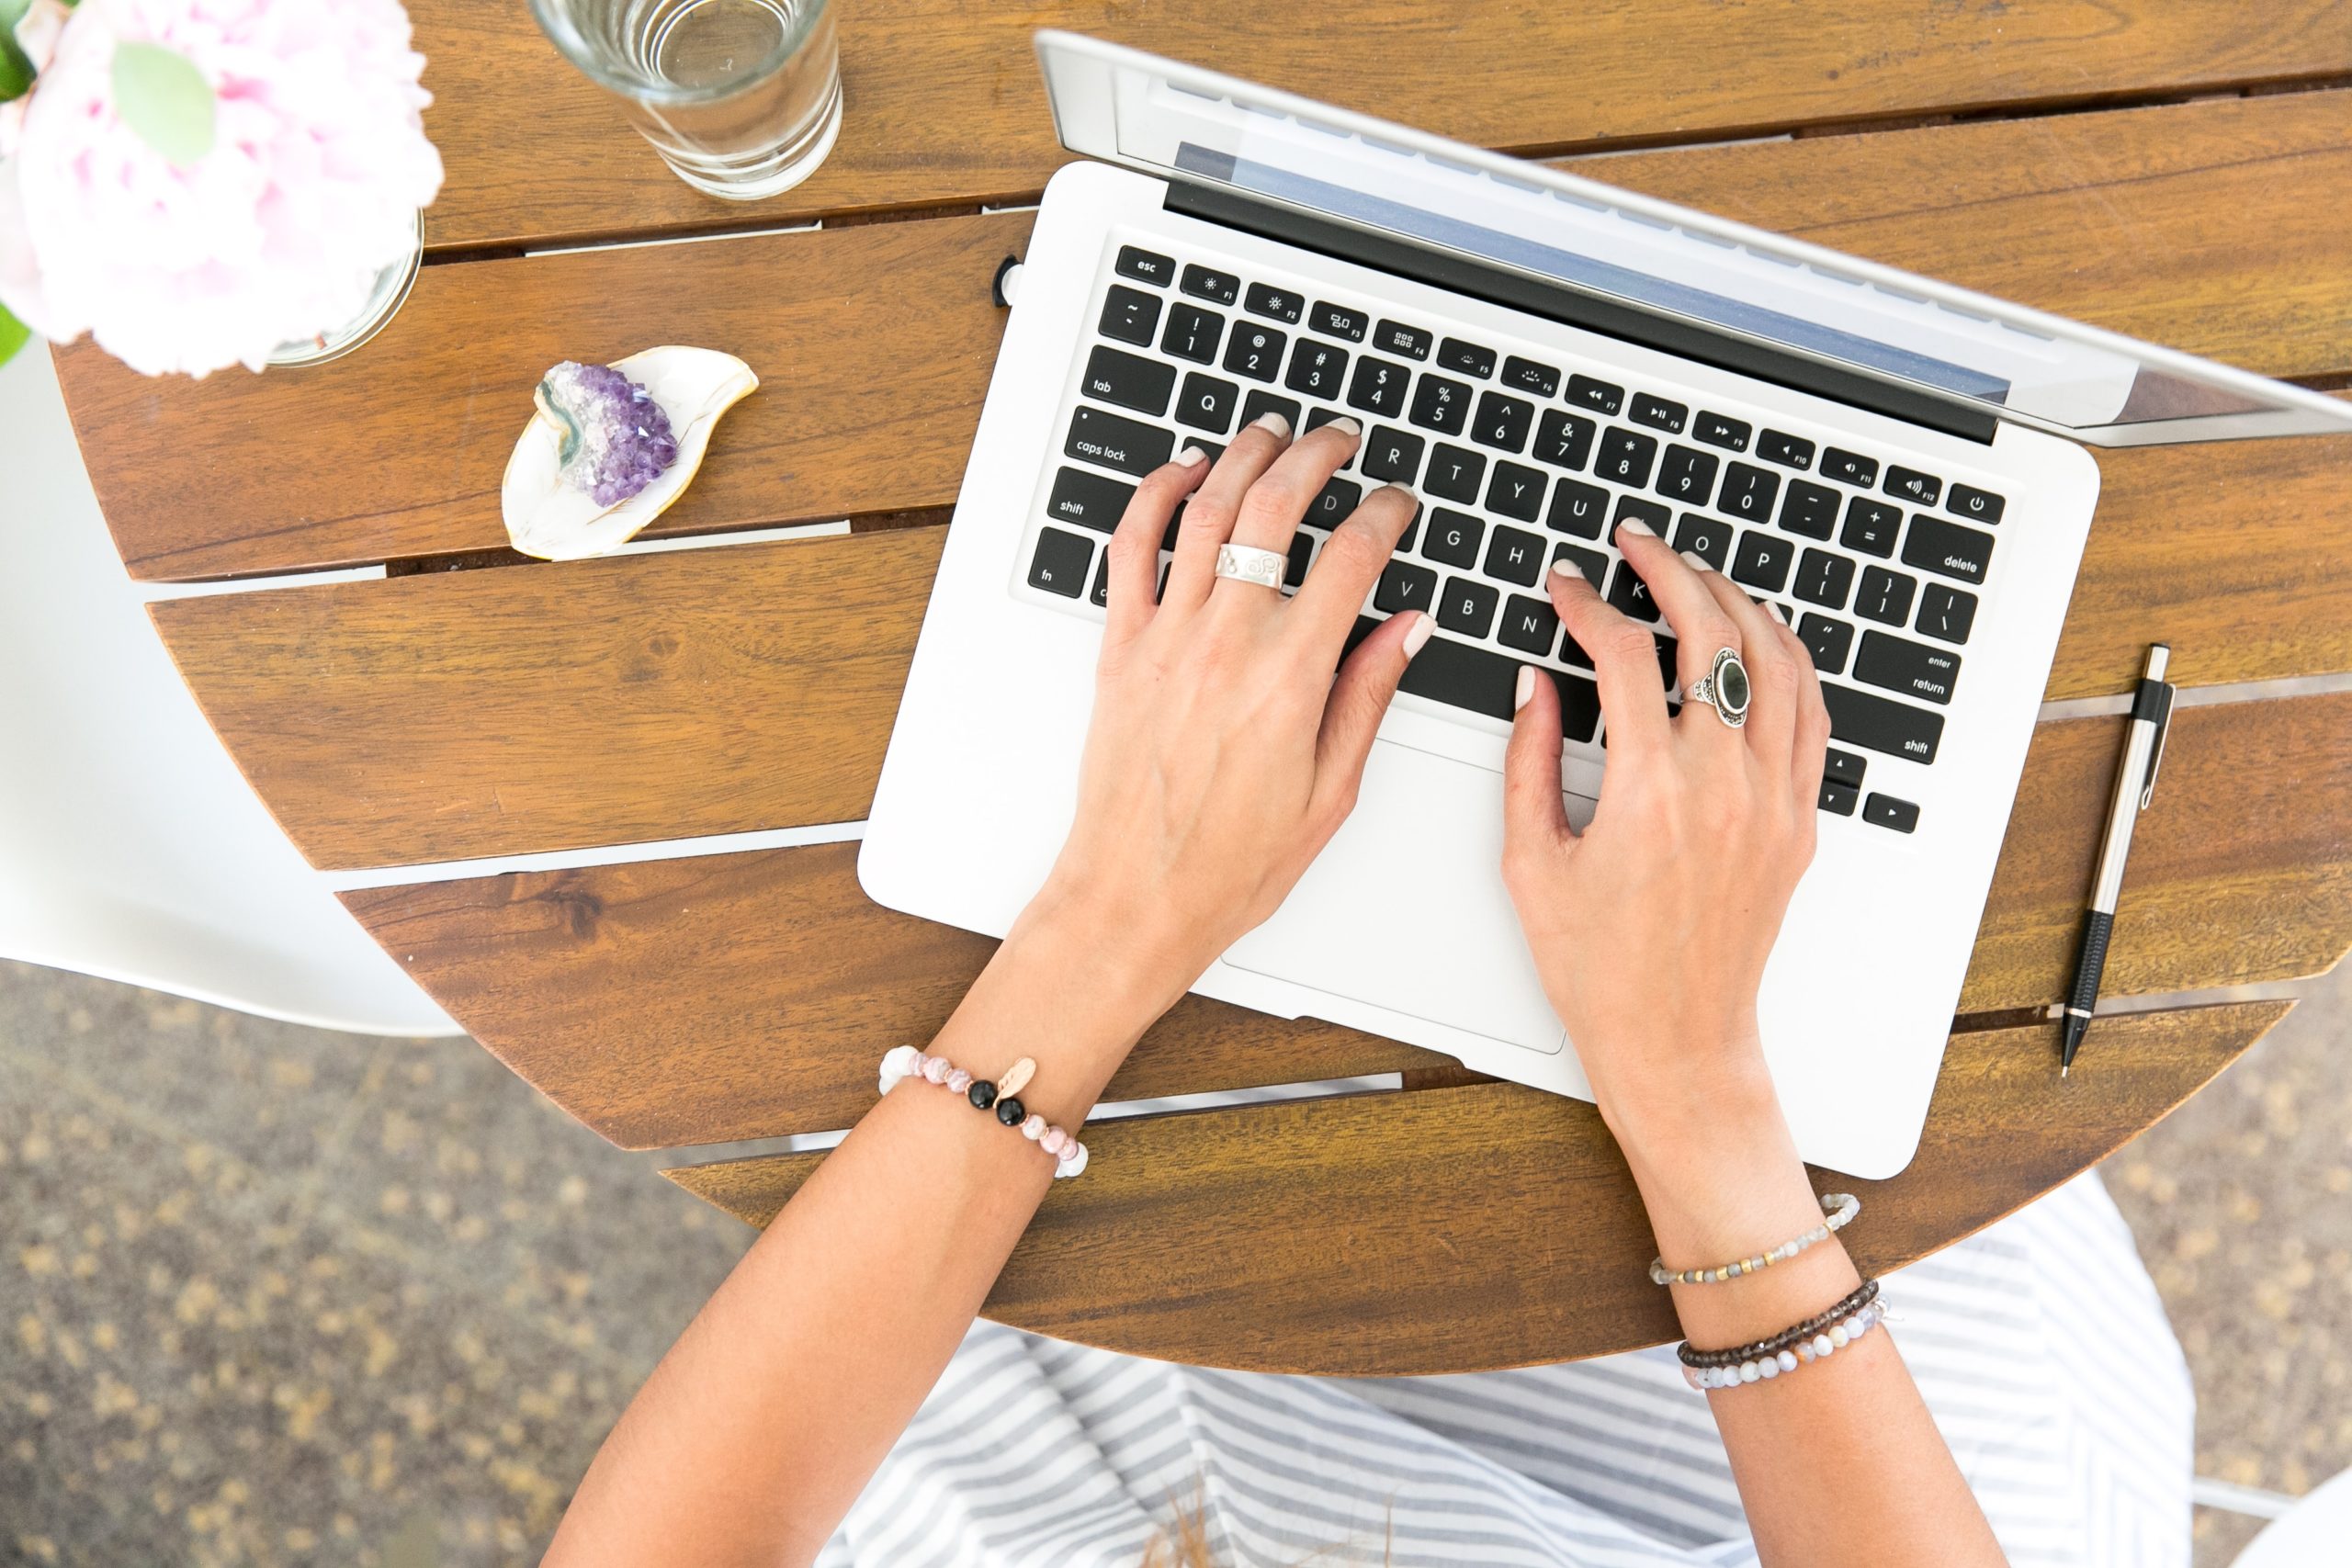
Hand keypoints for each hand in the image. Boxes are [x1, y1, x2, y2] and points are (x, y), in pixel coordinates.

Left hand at [1027, 415, 1427, 1008]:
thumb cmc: (1229, 863)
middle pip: (1275, 510)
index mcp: (1290, 678)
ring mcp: (1167, 640)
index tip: (1398, 503)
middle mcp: (1227, 644)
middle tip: (1338, 440)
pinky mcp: (1121, 649)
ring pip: (1204, 511)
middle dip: (1316, 457)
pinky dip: (1155, 496)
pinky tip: (1183, 473)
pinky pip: (1130, 549)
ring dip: (1242, 457)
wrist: (1135, 896)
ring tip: (1271, 433)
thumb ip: (1368, 696)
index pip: (1353, 559)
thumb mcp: (1331, 791)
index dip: (1386, 513)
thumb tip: (1406, 628)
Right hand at [1501, 522, 1828, 1153]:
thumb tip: (1536, 682)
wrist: (1675, 1040)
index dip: (1588, 604)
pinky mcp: (1798, 821)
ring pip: (1775, 661)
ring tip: (1696, 574)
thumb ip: (1527, 760)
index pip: (1626, 655)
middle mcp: (1724, 787)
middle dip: (1670, 570)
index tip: (1565, 586)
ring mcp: (1773, 801)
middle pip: (1712, 634)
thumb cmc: (1600, 969)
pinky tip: (1758, 635)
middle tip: (1636, 543)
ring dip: (1735, 601)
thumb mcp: (1531, 861)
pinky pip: (1809, 715)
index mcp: (1650, 792)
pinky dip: (1787, 659)